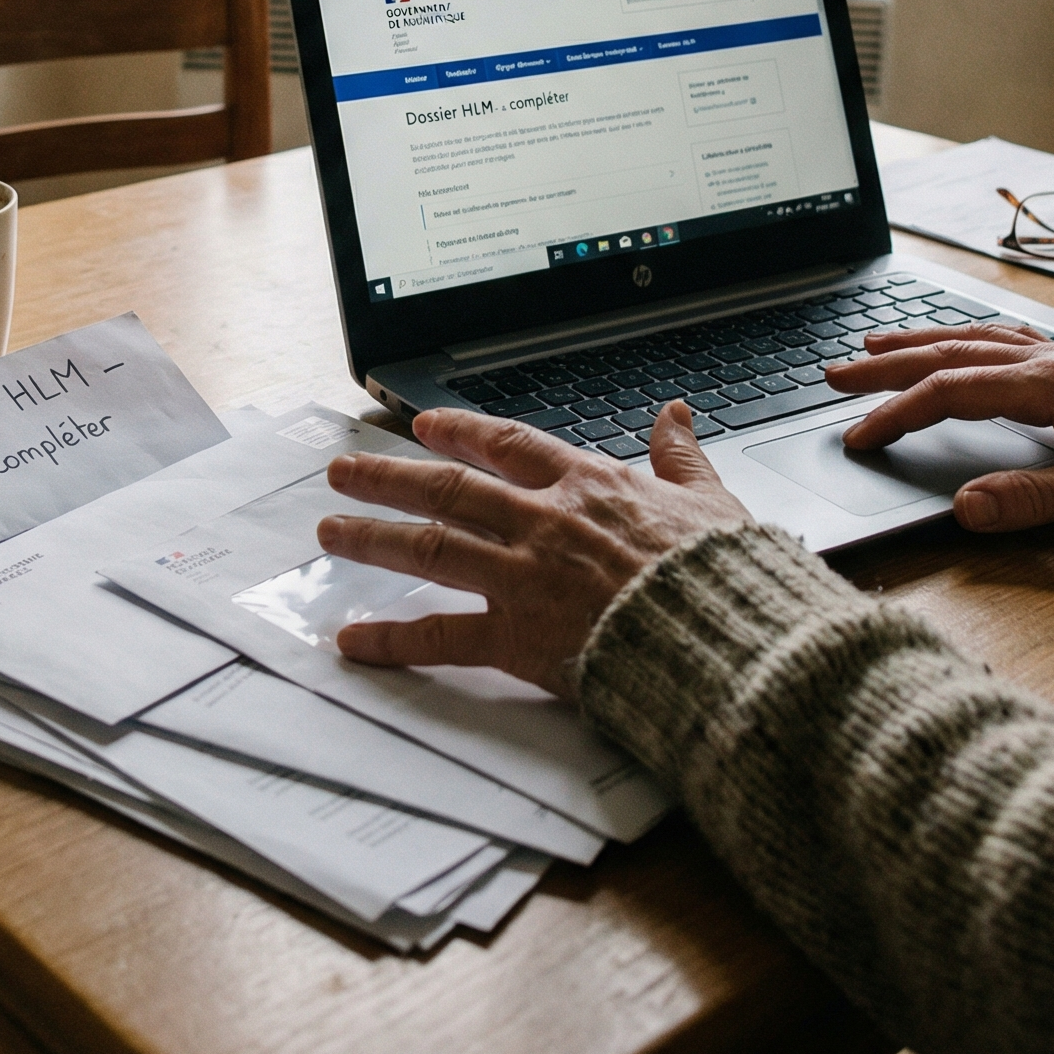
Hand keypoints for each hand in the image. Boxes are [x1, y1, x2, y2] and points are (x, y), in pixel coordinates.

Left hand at [317, 403, 750, 696]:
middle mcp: (543, 522)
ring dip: (373, 538)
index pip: (507, 445)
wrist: (723, 639)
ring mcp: (523, 578)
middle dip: (388, 478)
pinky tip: (353, 638)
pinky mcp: (518, 638)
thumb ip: (682, 457)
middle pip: (448, 488)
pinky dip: (392, 637)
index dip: (461, 431)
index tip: (424, 424)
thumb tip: (678, 414)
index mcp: (587, 486)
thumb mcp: (710, 500)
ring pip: (430, 547)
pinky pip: (441, 634)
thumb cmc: (722, 577)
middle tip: (343, 473)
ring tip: (329, 532)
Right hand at [825, 323, 1053, 532]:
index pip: (949, 392)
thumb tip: (965, 509)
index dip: (896, 415)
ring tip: (872, 346)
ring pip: (971, 337)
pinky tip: (953, 340)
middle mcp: (1047, 359)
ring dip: (917, 341)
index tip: (858, 438)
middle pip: (948, 353)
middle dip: (885, 366)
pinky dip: (961, 335)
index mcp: (1047, 386)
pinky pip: (1001, 336)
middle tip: (834, 375)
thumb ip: (1032, 500)